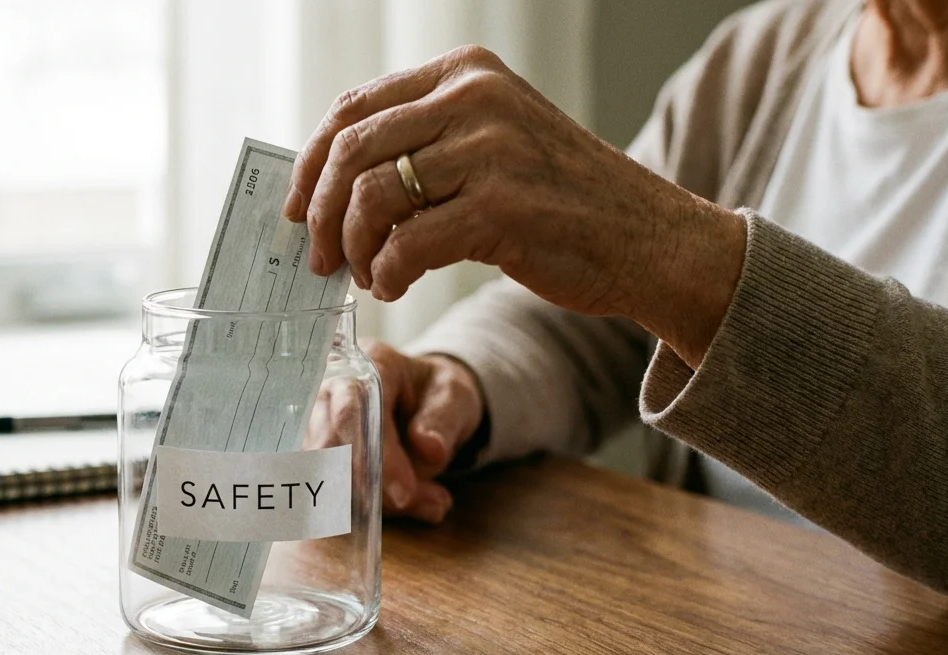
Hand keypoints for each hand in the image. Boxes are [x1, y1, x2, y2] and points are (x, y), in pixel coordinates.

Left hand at [283, 45, 746, 367]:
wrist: (650, 241)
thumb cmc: (562, 202)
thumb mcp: (493, 142)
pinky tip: (397, 287)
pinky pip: (406, 245)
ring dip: (355, 250)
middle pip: (350, 152)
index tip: (297, 210)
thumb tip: (332, 185)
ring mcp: (489, 150)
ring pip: (371, 198)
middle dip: (321, 215)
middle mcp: (474, 98)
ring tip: (369, 276)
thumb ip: (424, 144)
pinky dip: (388, 275)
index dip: (310, 164)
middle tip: (320, 259)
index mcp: (465, 73)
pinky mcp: (501, 207)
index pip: (353, 108)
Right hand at [307, 339, 484, 522]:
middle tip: (411, 504)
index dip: (377, 456)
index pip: (356, 409)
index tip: (403, 494)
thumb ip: (443, 421)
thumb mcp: (456, 399)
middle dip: (369, 484)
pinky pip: (329, 486)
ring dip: (372, 499)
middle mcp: (333, 387)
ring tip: (426, 501)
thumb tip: (429, 449)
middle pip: (331, 443)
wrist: (424, 401)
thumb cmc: (437, 394)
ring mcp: (318, 420)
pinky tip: (403, 506)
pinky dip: (365, 507)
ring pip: (327, 470)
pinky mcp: (317, 451)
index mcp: (371, 365)